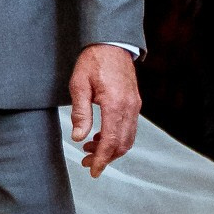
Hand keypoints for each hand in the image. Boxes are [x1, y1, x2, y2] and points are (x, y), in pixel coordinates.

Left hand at [69, 45, 139, 177]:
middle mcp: (129, 107)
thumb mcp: (79, 85)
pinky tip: (100, 136)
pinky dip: (117, 138)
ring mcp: (134, 106)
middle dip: (105, 157)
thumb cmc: (93, 61)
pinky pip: (129, 128)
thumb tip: (78, 137)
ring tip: (89, 148)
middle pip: (122, 144)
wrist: (112, 43)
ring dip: (111, 149)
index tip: (92, 170)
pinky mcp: (134, 103)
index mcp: (114, 104)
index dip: (101, 159)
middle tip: (86, 162)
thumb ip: (80, 113)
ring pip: (127, 138)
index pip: (110, 141)